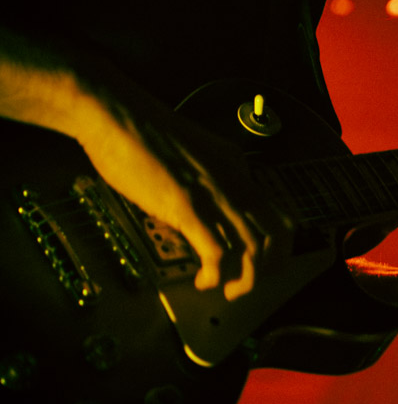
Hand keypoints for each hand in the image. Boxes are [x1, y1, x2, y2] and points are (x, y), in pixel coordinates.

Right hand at [73, 80, 289, 299]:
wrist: (115, 113)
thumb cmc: (141, 133)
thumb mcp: (190, 156)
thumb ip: (202, 183)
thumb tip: (197, 217)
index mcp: (237, 167)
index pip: (276, 212)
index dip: (275, 247)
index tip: (258, 264)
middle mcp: (234, 180)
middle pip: (276, 234)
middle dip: (269, 268)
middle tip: (246, 284)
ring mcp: (213, 194)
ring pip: (254, 247)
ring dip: (246, 279)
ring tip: (227, 291)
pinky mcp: (186, 206)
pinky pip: (216, 251)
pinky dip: (215, 275)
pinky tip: (203, 281)